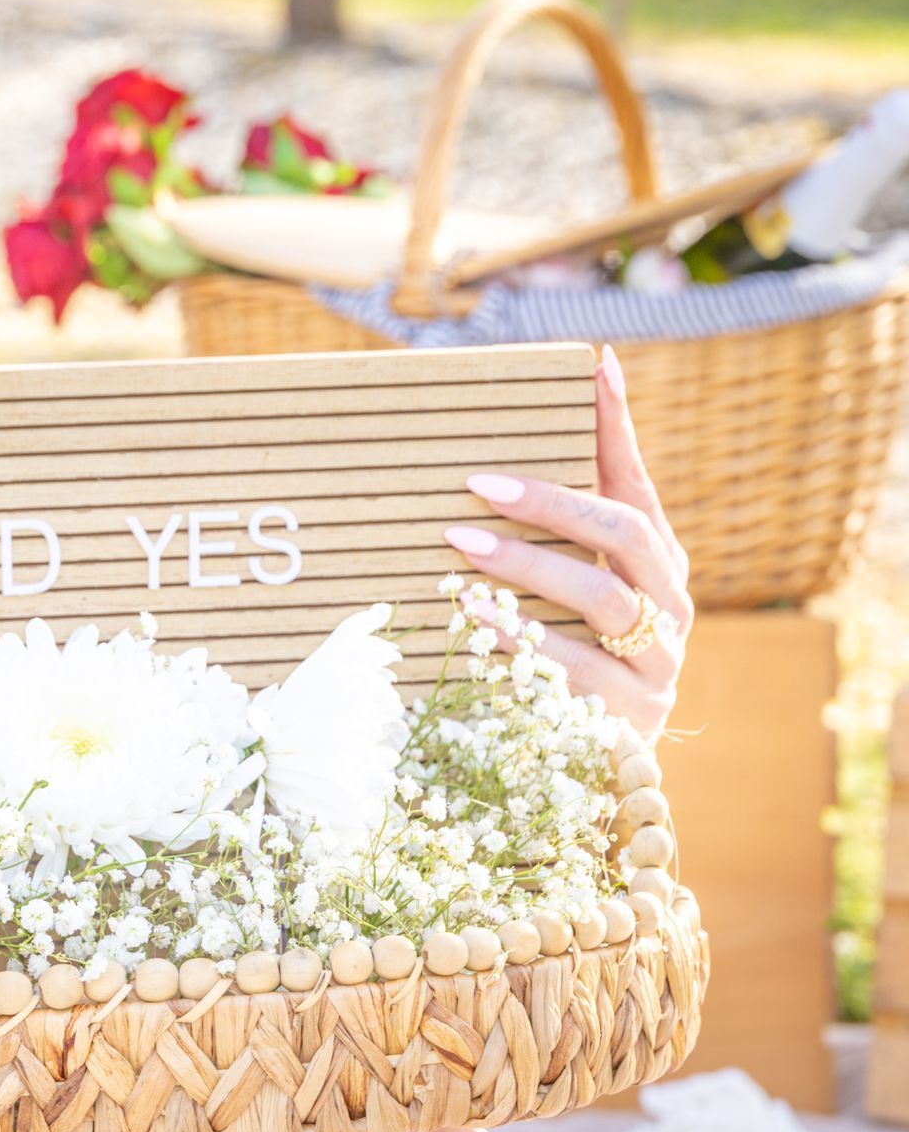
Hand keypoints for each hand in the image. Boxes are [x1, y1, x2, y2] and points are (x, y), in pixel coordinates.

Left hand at [442, 346, 693, 739]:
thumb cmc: (571, 658)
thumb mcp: (565, 591)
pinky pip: (575, 667)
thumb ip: (551, 531)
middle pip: (623, 535)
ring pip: (602, 598)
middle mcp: (671, 605)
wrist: (600, 766)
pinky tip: (471, 615)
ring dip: (527, 567)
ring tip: (461, 545)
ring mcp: (658, 662)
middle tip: (478, 485)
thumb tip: (504, 447)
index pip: (638, 481)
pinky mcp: (630, 714)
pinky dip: (520, 636)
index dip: (617, 424)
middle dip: (551, 503)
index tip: (591, 365)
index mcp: (658, 565)